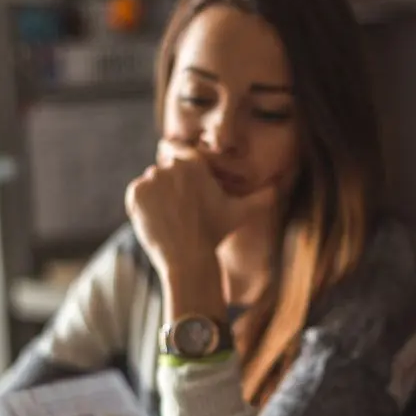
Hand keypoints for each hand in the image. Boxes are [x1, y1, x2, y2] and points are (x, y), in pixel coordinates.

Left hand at [125, 141, 277, 276]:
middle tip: (179, 215)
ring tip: (169, 220)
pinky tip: (157, 221)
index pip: (181, 159)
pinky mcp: (136, 192)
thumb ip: (261, 198)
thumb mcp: (241, 214)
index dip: (182, 180)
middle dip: (170, 190)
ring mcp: (152, 178)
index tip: (184, 198)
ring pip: (151, 183)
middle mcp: (172, 166)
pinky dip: (142, 206)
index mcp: (195, 163)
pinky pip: (136, 194)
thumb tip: (280, 187)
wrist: (188, 257)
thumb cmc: (216, 234)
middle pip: (166, 173)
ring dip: (156, 197)